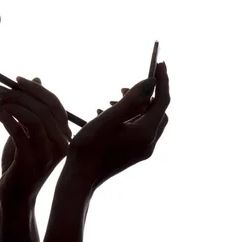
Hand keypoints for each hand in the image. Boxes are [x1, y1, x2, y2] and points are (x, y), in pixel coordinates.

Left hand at [0, 77, 71, 205]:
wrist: (15, 194)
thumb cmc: (20, 161)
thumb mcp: (28, 131)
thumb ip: (34, 109)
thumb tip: (37, 80)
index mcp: (64, 136)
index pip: (55, 104)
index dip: (36, 89)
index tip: (16, 79)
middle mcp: (60, 145)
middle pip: (44, 109)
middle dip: (20, 94)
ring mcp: (47, 154)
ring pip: (33, 118)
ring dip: (12, 104)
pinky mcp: (30, 161)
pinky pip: (18, 131)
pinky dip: (4, 115)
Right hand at [66, 62, 169, 190]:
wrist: (80, 178)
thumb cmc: (90, 148)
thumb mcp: (108, 119)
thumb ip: (130, 100)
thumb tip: (150, 82)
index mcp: (146, 133)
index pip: (162, 101)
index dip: (162, 80)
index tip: (159, 63)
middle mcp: (148, 142)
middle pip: (158, 111)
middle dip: (148, 94)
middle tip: (127, 85)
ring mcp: (141, 150)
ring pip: (147, 120)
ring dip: (136, 105)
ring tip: (113, 99)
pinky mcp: (132, 154)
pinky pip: (138, 129)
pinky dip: (129, 117)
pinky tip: (106, 113)